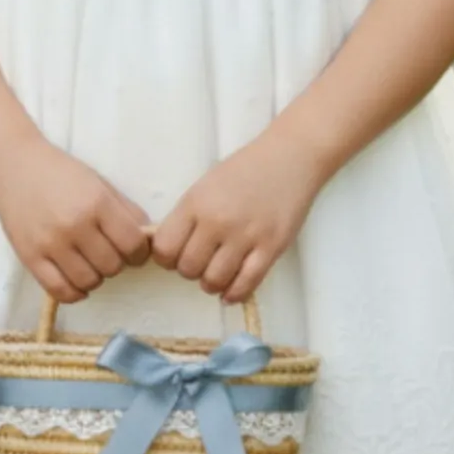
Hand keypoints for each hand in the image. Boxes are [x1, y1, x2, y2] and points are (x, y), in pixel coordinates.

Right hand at [0, 134, 151, 304]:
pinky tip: (76, 280)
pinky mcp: (30, 258)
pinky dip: (75, 292)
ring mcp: (50, 244)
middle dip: (116, 262)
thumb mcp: (99, 182)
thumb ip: (126, 211)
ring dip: (96, 276)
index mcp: (96, 203)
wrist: (13, 164)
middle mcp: (75, 225)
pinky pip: (60, 291)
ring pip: (89, 281)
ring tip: (89, 262)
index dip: (139, 252)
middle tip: (107, 251)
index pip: (133, 244)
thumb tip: (148, 240)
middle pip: (113, 266)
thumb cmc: (60, 171)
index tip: (133, 250)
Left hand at [152, 130, 322, 305]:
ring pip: (214, 281)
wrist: (288, 159)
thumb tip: (171, 249)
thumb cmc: (244, 170)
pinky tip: (231, 291)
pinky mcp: (270, 249)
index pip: (165, 248)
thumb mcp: (204, 186)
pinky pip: (246, 285)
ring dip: (211, 284)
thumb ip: (187, 217)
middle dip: (190, 271)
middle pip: (188, 268)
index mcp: (195, 203)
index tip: (175, 255)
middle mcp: (217, 222)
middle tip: (200, 263)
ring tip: (216, 274)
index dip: (166, 257)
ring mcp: (245, 237)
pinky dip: (234, 294)